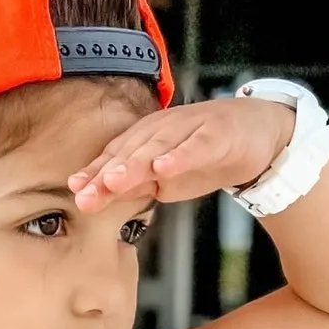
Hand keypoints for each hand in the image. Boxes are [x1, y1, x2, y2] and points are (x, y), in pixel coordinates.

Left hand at [68, 97, 296, 212]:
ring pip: (157, 147)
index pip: (115, 158)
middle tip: (85, 192)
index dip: (95, 174)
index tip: (75, 193)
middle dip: (106, 172)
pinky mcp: (215, 134)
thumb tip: (92, 198)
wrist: (253, 135)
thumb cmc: (202, 154)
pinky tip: (165, 168)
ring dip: (134, 163)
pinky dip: (180, 156)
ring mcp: (188, 131)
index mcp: (145, 140)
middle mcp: (161, 131)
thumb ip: (132, 185)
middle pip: (129, 153)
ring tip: (114, 181)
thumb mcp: (162, 177)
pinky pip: (195, 146)